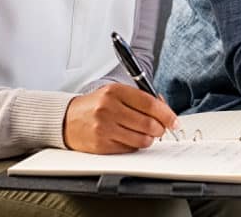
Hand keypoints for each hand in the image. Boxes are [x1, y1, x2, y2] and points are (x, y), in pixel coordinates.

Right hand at [63, 83, 178, 153]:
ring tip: (145, 134)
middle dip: (160, 129)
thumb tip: (165, 109)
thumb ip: (140, 98)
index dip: (167, 114)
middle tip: (161, 129)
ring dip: (149, 139)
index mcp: (115, 91)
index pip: (149, 103)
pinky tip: (130, 138)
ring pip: (141, 139)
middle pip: (148, 123)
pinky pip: (129, 149)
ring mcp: (104, 127)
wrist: (66, 119)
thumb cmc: (95, 105)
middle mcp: (108, 108)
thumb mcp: (116, 93)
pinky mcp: (101, 144)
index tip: (174, 121)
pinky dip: (135, 145)